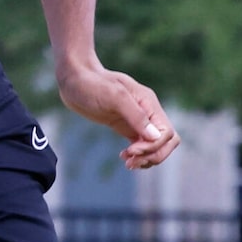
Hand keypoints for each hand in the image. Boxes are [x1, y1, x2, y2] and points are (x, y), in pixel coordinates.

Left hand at [58, 59, 179, 170]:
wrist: (74, 79)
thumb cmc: (92, 84)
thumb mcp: (113, 96)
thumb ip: (135, 115)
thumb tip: (155, 136)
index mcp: (149, 104)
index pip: (167, 133)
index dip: (153, 146)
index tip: (131, 151)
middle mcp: (147, 112)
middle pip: (167, 141)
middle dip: (153, 155)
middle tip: (130, 162)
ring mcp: (137, 120)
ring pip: (156, 145)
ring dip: (146, 158)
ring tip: (127, 163)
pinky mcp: (126, 126)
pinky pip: (142, 144)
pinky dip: (138, 154)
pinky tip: (124, 157)